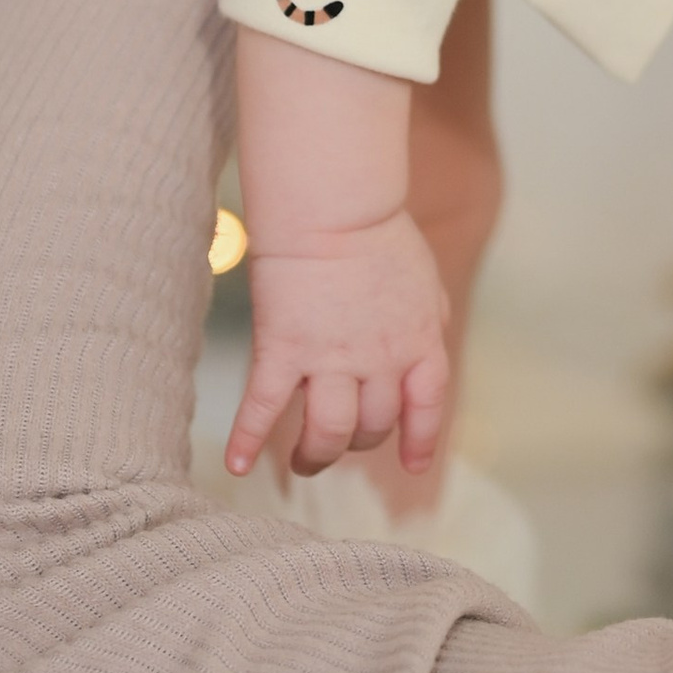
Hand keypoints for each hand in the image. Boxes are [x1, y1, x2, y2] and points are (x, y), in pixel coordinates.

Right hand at [225, 209, 451, 480]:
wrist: (334, 208)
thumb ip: (431, 315)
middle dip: (357, 441)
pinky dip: (246, 440)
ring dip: (315, 456)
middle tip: (336, 439)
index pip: (427, 406)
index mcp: (419, 341)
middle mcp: (380, 360)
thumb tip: (436, 338)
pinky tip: (235, 464)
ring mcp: (330, 359)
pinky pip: (264, 408)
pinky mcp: (282, 351)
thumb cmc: (377, 233)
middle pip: (373, 426)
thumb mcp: (424, 279)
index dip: (421, 440)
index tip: (414, 465)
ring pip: (328, 433)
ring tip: (304, 461)